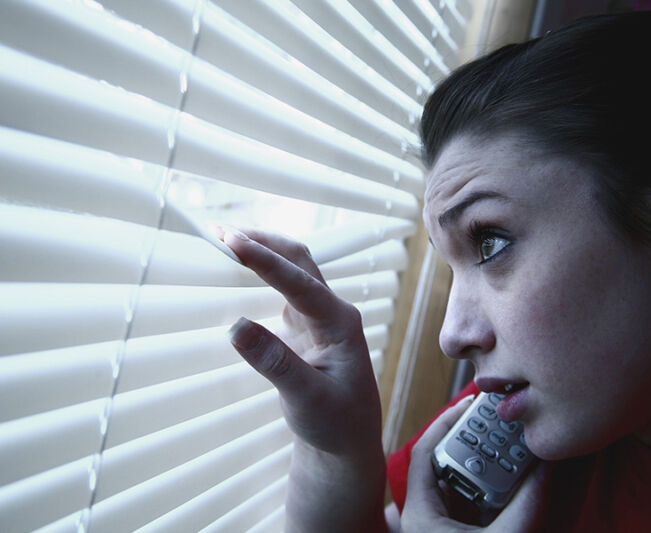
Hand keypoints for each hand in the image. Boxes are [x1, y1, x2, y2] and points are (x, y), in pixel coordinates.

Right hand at [223, 227, 381, 455]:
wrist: (347, 443)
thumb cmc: (336, 423)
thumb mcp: (307, 399)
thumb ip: (275, 363)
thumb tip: (236, 327)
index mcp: (341, 323)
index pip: (301, 282)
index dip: (266, 259)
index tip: (232, 240)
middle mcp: (332, 311)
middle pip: (299, 261)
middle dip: (262, 240)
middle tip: (218, 230)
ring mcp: (318, 316)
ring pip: (291, 270)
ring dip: (261, 250)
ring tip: (221, 237)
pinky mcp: (303, 325)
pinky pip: (282, 288)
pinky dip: (259, 271)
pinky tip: (236, 265)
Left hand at [401, 397, 550, 531]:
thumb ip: (526, 505)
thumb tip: (547, 466)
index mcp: (421, 511)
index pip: (425, 451)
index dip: (446, 422)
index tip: (471, 404)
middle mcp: (427, 514)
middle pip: (445, 461)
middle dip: (472, 440)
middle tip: (495, 420)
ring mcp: (442, 524)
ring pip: (460, 481)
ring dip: (484, 464)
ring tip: (507, 443)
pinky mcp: (459, 532)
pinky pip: (472, 500)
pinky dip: (490, 487)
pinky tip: (511, 477)